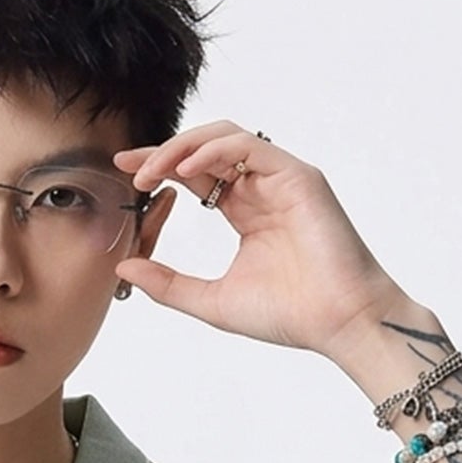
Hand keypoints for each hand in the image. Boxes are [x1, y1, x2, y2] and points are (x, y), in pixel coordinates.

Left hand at [110, 123, 405, 362]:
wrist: (337, 323)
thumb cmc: (289, 315)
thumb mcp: (212, 300)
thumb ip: (169, 283)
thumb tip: (124, 265)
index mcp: (245, 212)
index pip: (196, 175)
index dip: (161, 167)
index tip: (127, 171)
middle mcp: (263, 189)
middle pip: (206, 150)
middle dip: (165, 152)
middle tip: (130, 167)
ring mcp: (282, 179)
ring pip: (226, 139)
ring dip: (184, 147)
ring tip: (154, 170)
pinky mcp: (299, 177)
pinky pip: (250, 147)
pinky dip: (215, 151)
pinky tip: (187, 169)